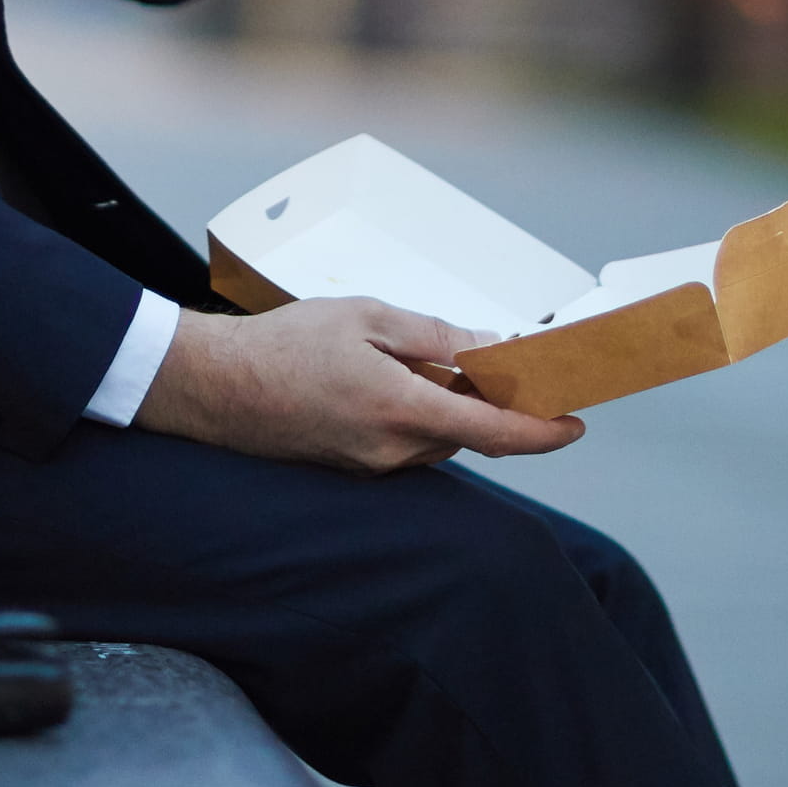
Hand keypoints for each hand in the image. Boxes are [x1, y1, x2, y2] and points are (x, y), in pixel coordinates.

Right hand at [133, 299, 584, 473]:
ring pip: (436, 439)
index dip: (544, 432)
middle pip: (468, 433)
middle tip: (498, 361)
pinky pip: (404, 445)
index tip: (576, 423)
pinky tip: (394, 380)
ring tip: (430, 361)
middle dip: (489, 402)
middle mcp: (392, 451)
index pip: (496, 433)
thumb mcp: (368, 318)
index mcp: (402, 410)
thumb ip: (435, 337)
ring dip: (449, 407)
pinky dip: (417, 416)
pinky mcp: (351, 468)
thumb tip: (490, 349)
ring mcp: (370, 467)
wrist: (211, 386)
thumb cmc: (284, 344)